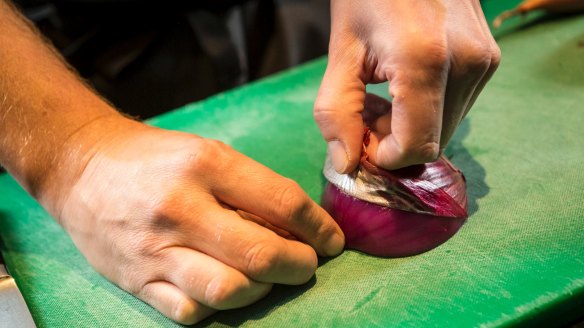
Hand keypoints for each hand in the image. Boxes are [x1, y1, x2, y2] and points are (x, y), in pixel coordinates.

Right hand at [49, 119, 343, 323]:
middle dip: (300, 264)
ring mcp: (156, 249)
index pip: (281, 202)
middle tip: (308, 263)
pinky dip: (221, 307)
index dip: (317, 226)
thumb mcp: (207, 152)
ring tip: (271, 278)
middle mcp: (181, 208)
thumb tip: (297, 227)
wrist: (83, 168)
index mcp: (205, 165)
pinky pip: (192, 312)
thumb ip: (250, 188)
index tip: (331, 240)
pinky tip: (229, 288)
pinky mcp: (136, 280)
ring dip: (264, 289)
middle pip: (260, 253)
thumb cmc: (155, 158)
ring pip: (229, 290)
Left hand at [314, 0, 499, 171]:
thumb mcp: (341, 52)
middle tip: (368, 112)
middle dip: (396, 141)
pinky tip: (407, 83)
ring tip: (386, 93)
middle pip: (434, 142)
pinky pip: (458, 106)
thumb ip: (338, 113)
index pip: (417, 146)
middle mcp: (466, 63)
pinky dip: (430, 109)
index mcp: (425, 61)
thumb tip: (346, 164)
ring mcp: (484, 60)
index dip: (386, 156)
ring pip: (447, 127)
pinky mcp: (490, 57)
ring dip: (412, 126)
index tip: (362, 139)